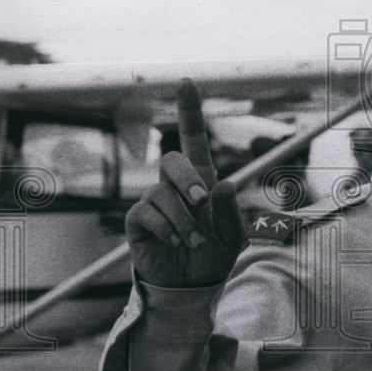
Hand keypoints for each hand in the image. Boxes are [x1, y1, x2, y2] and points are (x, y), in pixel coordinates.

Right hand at [125, 81, 246, 287]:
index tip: (187, 82)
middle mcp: (176, 186)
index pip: (195, 140)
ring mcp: (155, 202)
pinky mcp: (138, 221)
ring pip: (163, 192)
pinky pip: (148, 212)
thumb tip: (223, 184)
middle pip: (174, 159)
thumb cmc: (213, 258)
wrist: (190, 288)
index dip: (190, 111)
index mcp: (203, 182)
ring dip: (184, 219)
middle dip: (188, 178)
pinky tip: (176, 243)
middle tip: (201, 201)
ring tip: (194, 241)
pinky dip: (168, 229)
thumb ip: (231, 213)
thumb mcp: (233, 238)